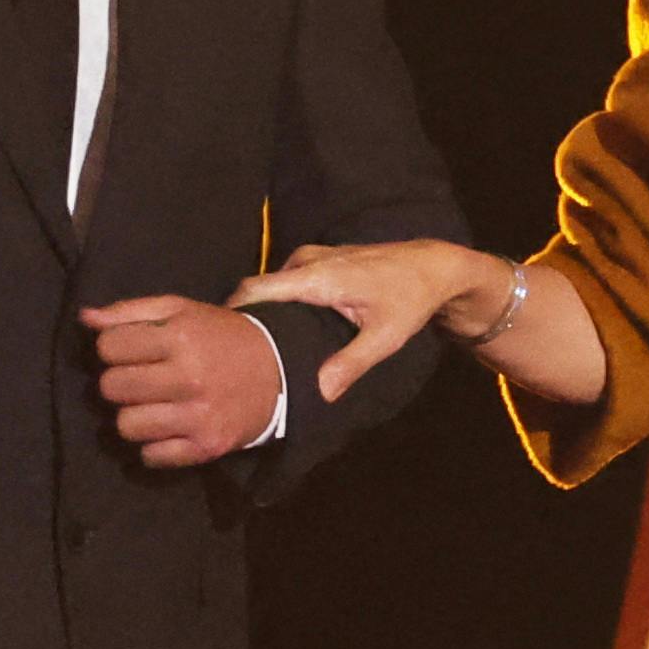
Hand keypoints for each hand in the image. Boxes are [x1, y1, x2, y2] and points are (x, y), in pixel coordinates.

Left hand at [82, 294, 285, 465]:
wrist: (280, 372)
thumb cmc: (220, 338)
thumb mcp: (181, 311)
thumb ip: (131, 312)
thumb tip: (86, 319)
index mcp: (181, 337)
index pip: (109, 347)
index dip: (113, 348)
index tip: (129, 351)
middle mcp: (189, 377)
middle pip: (111, 387)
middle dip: (118, 383)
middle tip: (138, 380)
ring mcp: (198, 416)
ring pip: (126, 426)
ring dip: (131, 417)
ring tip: (150, 407)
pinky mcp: (207, 447)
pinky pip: (152, 457)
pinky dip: (152, 447)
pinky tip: (166, 430)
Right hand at [228, 236, 517, 402]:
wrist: (433, 266)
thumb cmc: (410, 299)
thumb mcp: (384, 337)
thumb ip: (351, 364)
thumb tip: (321, 392)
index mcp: (316, 277)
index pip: (255, 289)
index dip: (231, 310)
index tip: (216, 339)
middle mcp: (308, 260)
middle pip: (258, 287)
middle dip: (243, 314)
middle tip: (234, 351)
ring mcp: (313, 256)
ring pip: (273, 283)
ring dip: (264, 308)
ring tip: (257, 344)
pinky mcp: (320, 259)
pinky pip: (287, 279)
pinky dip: (279, 299)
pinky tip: (283, 327)